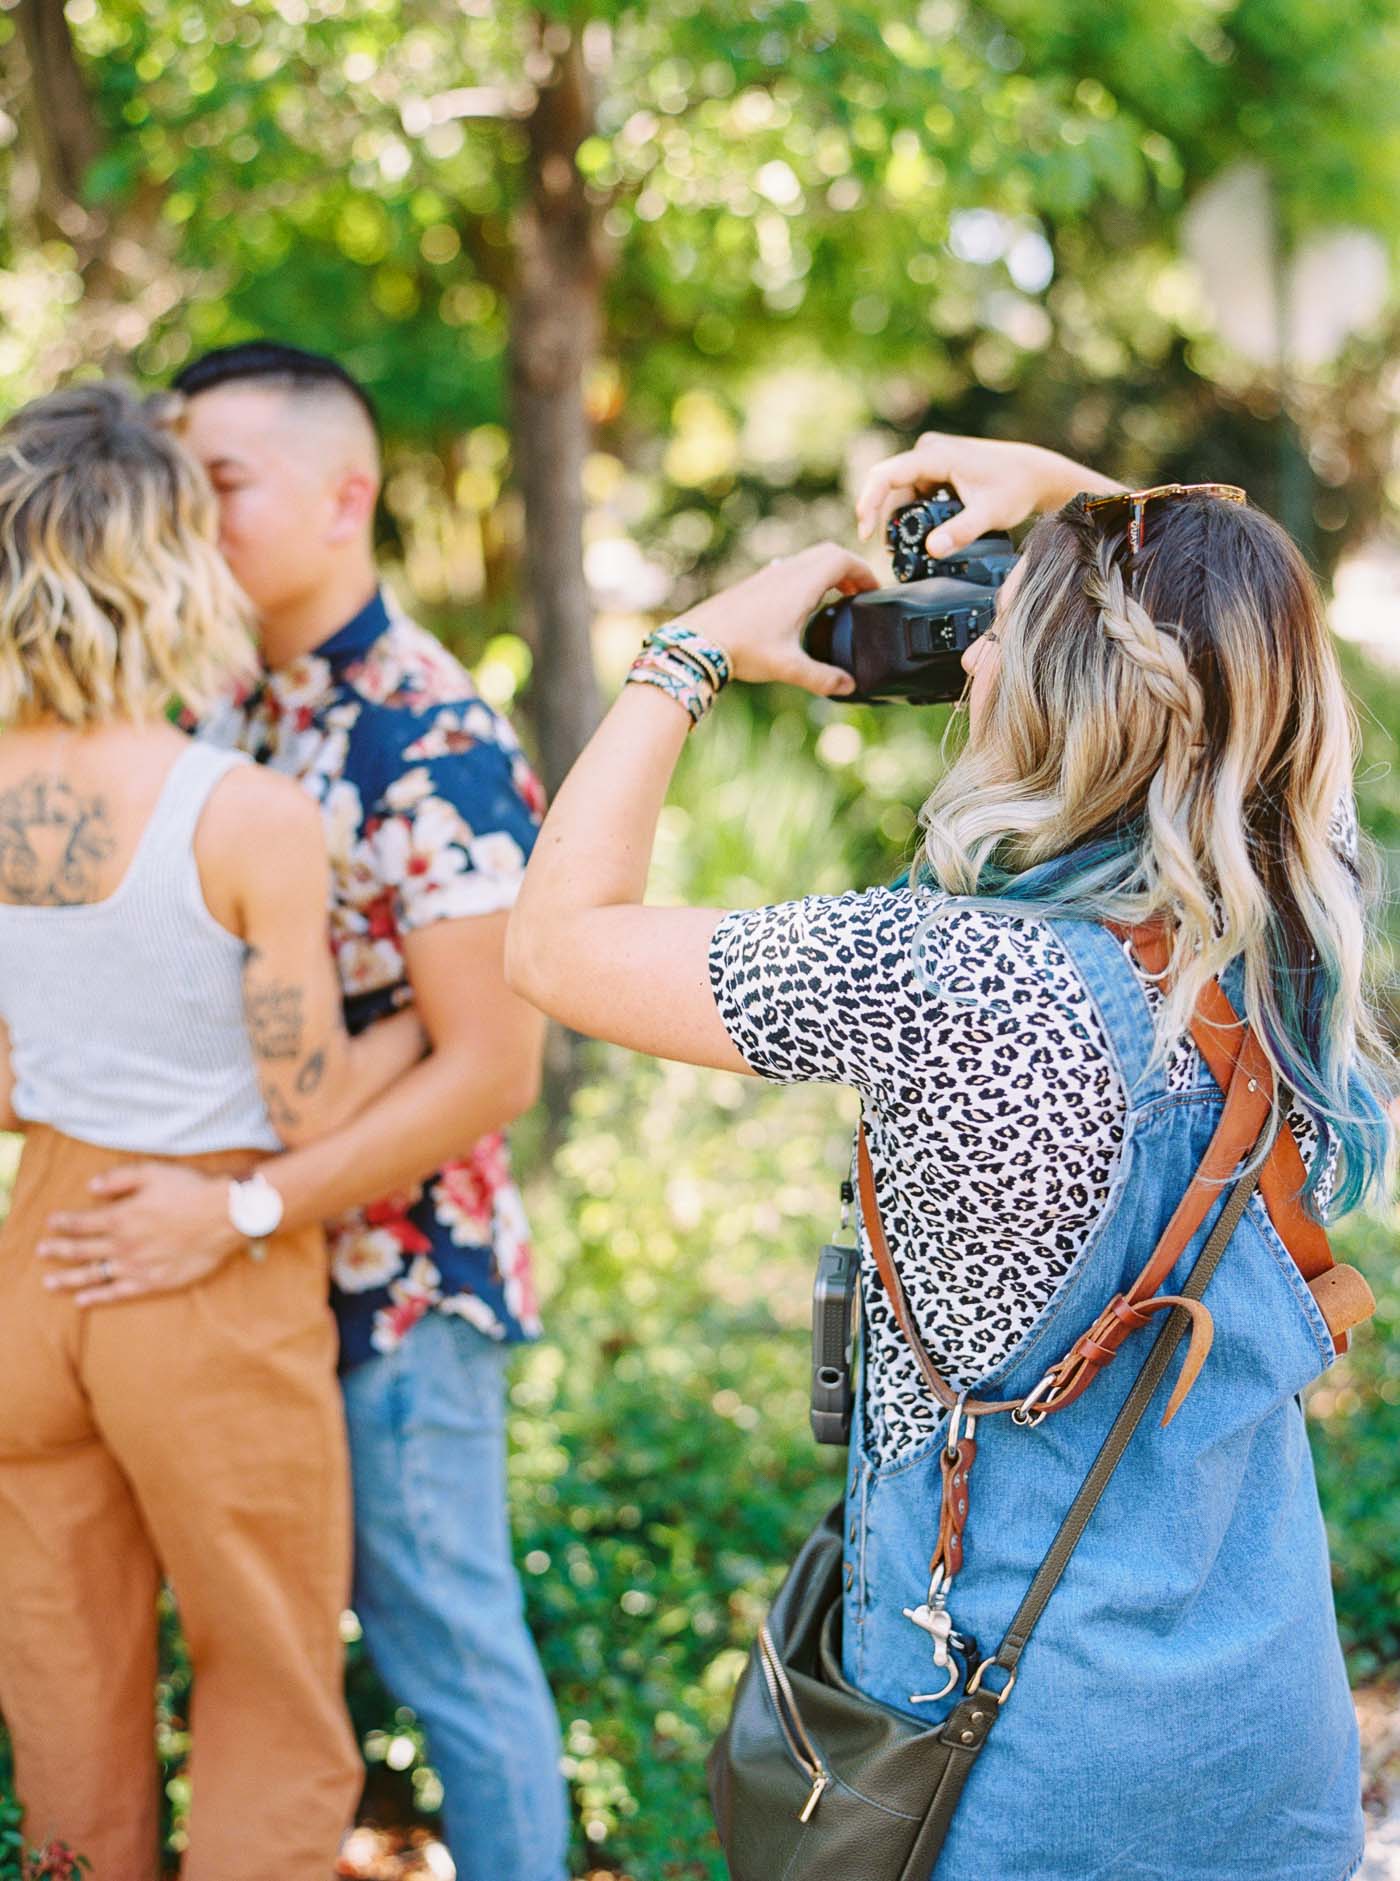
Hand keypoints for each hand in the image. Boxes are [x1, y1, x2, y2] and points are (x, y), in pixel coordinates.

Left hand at [37, 1163, 241, 1306]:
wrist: (226, 1216)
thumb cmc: (191, 1190)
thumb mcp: (152, 1172)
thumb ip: (118, 1178)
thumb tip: (91, 1187)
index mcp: (121, 1216)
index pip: (81, 1222)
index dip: (63, 1223)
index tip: (50, 1223)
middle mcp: (124, 1244)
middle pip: (81, 1250)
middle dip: (58, 1250)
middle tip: (41, 1251)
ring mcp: (137, 1266)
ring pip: (93, 1274)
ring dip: (68, 1278)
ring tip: (49, 1282)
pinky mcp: (154, 1282)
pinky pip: (117, 1292)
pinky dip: (96, 1297)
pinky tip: (81, 1300)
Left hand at [670, 541, 879, 695]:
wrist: (698, 640)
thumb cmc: (742, 648)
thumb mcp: (788, 667)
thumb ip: (822, 678)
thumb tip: (848, 686)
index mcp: (801, 583)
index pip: (843, 559)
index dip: (865, 572)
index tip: (875, 591)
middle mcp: (786, 571)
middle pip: (828, 553)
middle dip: (850, 570)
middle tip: (860, 594)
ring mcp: (769, 573)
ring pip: (808, 559)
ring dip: (828, 572)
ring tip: (837, 597)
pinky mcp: (756, 582)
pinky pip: (791, 568)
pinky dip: (808, 577)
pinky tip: (803, 603)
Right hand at [854, 433, 1119, 557]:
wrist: (1035, 473)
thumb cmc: (1015, 487)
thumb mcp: (989, 513)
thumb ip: (961, 531)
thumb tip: (932, 550)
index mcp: (936, 455)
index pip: (887, 474)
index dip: (869, 501)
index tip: (864, 531)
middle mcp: (929, 450)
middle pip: (890, 485)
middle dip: (884, 518)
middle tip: (891, 551)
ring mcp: (932, 458)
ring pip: (902, 491)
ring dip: (901, 518)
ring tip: (909, 548)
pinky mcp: (937, 468)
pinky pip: (914, 491)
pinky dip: (914, 513)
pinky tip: (922, 534)